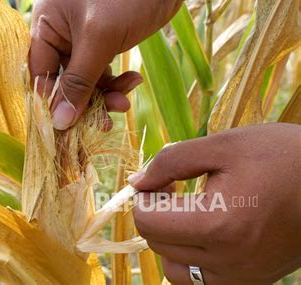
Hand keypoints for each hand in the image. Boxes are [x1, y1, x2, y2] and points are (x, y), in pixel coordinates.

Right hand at [29, 0, 191, 129]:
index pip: (39, 73)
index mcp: (46, 23)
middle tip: (103, 123)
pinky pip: (102, 72)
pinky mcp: (103, 43)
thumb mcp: (99, 39)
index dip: (51, 102)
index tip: (65, 129)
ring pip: (85, 81)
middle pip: (63, 81)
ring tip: (125, 102)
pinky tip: (134, 80)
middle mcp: (59, 32)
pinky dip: (116, 82)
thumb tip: (60, 122)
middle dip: (84, 101)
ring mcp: (82, 39)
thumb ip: (79, 82)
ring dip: (104, 95)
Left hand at [131, 123, 300, 284]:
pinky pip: (200, 282)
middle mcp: (228, 261)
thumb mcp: (222, 145)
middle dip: (156, 213)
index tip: (164, 180)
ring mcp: (242, 277)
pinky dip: (191, 260)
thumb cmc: (280, 156)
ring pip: (174, 268)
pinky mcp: (253, 281)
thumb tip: (136, 182)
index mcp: (218, 224)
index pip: (147, 221)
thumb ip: (171, 161)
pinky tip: (204, 234)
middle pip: (157, 243)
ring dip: (169, 240)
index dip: (145, 196)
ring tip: (189, 213)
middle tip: (176, 190)